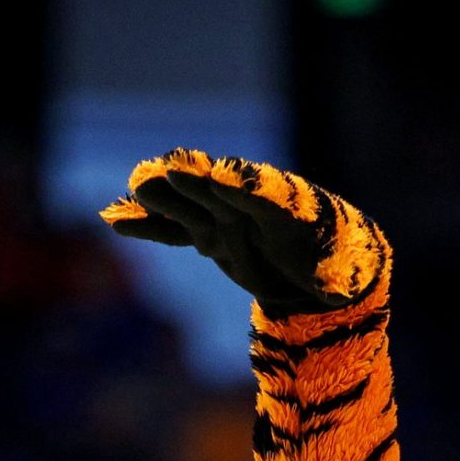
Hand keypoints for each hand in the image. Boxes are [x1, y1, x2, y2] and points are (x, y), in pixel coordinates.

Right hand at [100, 149, 388, 317]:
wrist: (322, 263)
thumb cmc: (338, 266)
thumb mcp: (343, 278)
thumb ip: (335, 281)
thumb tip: (337, 293)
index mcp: (293, 211)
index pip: (267, 195)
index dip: (244, 186)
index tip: (221, 176)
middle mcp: (255, 207)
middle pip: (221, 192)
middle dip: (196, 181)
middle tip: (167, 168)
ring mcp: (229, 218)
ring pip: (192, 206)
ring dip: (164, 198)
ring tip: (135, 185)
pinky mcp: (210, 235)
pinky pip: (177, 231)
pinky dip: (151, 227)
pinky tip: (116, 221)